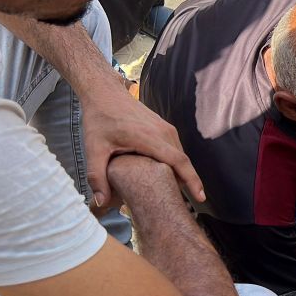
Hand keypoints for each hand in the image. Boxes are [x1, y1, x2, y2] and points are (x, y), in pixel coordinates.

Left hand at [81, 80, 204, 207]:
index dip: (192, 180)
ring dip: (180, 172)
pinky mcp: (165, 127)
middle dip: (186, 182)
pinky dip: (175, 163)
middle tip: (181, 203)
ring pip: (180, 155)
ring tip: (174, 192)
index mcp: (149, 137)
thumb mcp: (93, 149)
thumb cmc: (99, 119)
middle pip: (183, 161)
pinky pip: (176, 148)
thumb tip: (101, 203)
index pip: (179, 161)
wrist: (105, 92)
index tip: (201, 197)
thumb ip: (97, 176)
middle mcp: (163, 132)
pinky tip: (166, 174)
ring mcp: (166, 128)